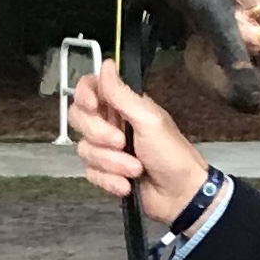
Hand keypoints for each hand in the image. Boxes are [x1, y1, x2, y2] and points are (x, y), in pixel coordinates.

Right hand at [69, 64, 210, 227]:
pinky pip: (91, 173)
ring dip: (112, 163)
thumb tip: (107, 63)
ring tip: (136, 169)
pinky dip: (110, 180)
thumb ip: (122, 94)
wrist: (180, 195)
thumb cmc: (171, 154)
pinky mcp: (105, 172)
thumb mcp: (149, 120)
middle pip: (79, 119)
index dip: (84, 95)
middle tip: (122, 143)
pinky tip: (127, 185)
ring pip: (85, 150)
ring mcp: (106, 149)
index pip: (89, 88)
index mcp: (123, 105)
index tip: (92, 106)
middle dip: (99, 135)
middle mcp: (111, 123)